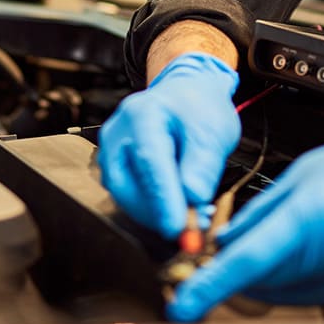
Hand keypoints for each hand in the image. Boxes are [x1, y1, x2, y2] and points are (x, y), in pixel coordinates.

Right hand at [98, 53, 239, 237]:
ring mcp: (111, 150)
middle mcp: (118, 132)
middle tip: (191, 229)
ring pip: (125, 195)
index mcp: (143, 114)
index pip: (149, 162)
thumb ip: (203, 164)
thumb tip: (193, 198)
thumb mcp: (213, 131)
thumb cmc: (198, 109)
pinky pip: (128, 195)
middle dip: (157, 212)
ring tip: (193, 218)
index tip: (177, 227)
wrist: (185, 95)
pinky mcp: (114, 167)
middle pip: (126, 184)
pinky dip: (153, 209)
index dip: (162, 198)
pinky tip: (178, 210)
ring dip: (156, 214)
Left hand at [167, 97, 323, 320]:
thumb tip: (227, 241)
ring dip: (269, 277)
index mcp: (314, 214)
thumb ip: (263, 211)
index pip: (249, 261)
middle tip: (224, 252)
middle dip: (238, 272)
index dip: (210, 285)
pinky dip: (300, 279)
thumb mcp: (307, 172)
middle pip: (266, 282)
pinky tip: (306, 253)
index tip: (183, 302)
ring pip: (290, 293)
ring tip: (276, 242)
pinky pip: (320, 293)